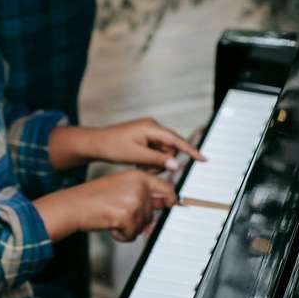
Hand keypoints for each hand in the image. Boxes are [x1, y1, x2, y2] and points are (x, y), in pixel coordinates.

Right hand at [40, 170, 175, 242]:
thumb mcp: (121, 186)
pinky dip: (122, 236)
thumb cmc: (93, 197)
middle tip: (125, 218)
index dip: (171, 198)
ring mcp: (134, 201)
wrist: (74, 205)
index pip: (166, 187)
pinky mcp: (127, 216)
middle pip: (153, 211)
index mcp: (138, 176)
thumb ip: (142, 192)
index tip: (171, 204)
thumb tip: (164, 202)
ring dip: (129, 227)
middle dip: (141, 219)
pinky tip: (110, 227)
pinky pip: (132, 235)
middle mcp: (139, 187)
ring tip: (112, 219)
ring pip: (143, 224)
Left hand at [88, 118, 204, 170]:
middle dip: (162, 162)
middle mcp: (152, 127)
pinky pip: (155, 153)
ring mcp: (149, 133)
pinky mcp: (145, 139)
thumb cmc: (112, 147)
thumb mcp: (136, 156)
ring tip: (140, 167)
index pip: (176, 140)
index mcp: (151, 127)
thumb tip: (176, 165)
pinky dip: (150, 161)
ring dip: (155, 164)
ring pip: (163, 153)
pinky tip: (139, 164)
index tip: (202, 158)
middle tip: (147, 170)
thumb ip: (157, 160)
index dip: (190, 150)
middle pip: (170, 149)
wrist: (96, 143)